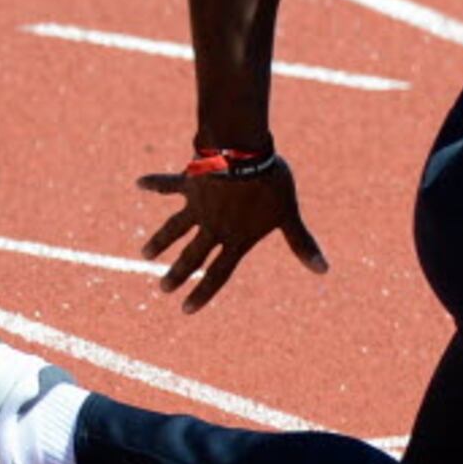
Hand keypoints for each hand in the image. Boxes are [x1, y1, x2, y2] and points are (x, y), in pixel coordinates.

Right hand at [136, 154, 327, 312]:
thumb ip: (301, 242)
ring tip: (145, 254)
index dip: (203, 293)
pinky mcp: (189, 184)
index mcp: (235, 238)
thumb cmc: (270, 184)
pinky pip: (168, 184)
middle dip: (178, 274)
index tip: (186, 310)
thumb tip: (324, 270)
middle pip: (192, 256)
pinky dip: (154, 183)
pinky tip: (138, 183)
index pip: (218, 273)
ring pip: (174, 228)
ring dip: (160, 241)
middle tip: (163, 289)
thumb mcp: (287, 214)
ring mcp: (197, 206)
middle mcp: (212, 227)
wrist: (243, 153)